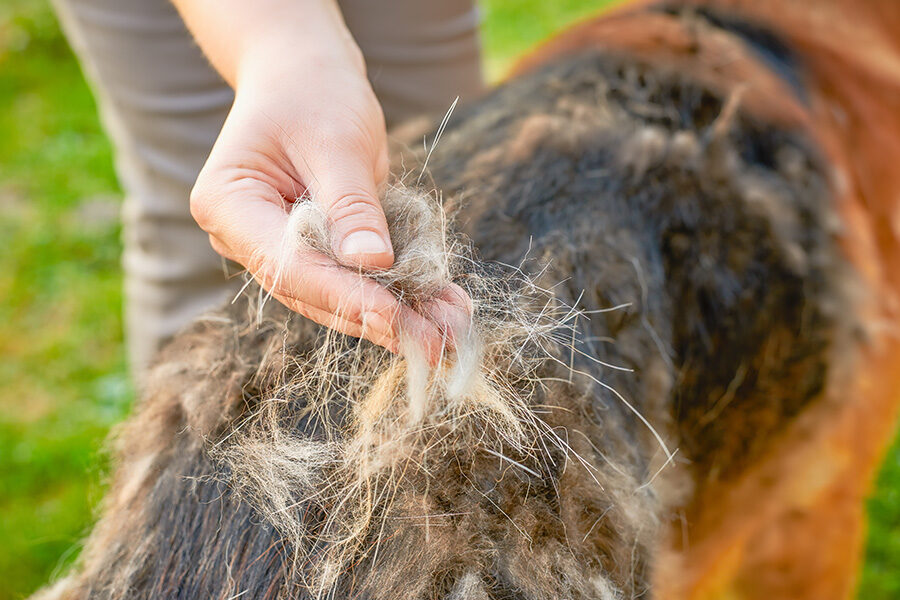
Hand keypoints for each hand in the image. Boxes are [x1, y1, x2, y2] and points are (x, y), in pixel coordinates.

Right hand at [181, 6, 466, 359]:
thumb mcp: (337, 140)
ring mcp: (277, 249)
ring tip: (451, 329)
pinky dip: (399, 292)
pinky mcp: (312, 252)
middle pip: (313, 292)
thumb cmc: (313, 92)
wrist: (306, 74)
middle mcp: (244, 237)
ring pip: (337, 296)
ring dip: (397, 314)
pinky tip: (443, 307)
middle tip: (437, 343)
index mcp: (228, 204)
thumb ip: (352, 204)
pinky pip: (355, 279)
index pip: (288, 265)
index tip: (396, 320)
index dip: (346, 296)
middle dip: (378, 318)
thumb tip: (373, 263)